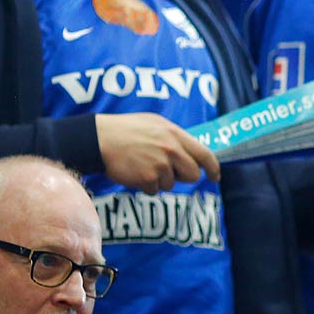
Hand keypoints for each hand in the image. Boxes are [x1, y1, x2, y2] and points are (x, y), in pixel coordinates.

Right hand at [97, 112, 219, 191]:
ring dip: (159, 180)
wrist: (98, 139)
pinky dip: (146, 185)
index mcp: (175, 134)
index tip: (215, 176)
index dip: (213, 168)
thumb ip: (174, 137)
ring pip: (171, 184)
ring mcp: (160, 165)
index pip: (205, 154)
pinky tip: (135, 172)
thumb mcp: (154, 123)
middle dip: (183, 177)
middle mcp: (171, 150)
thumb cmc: (125, 129)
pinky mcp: (148, 178)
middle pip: (192, 175)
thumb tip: (190, 151)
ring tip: (143, 165)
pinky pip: (154, 190)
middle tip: (169, 171)